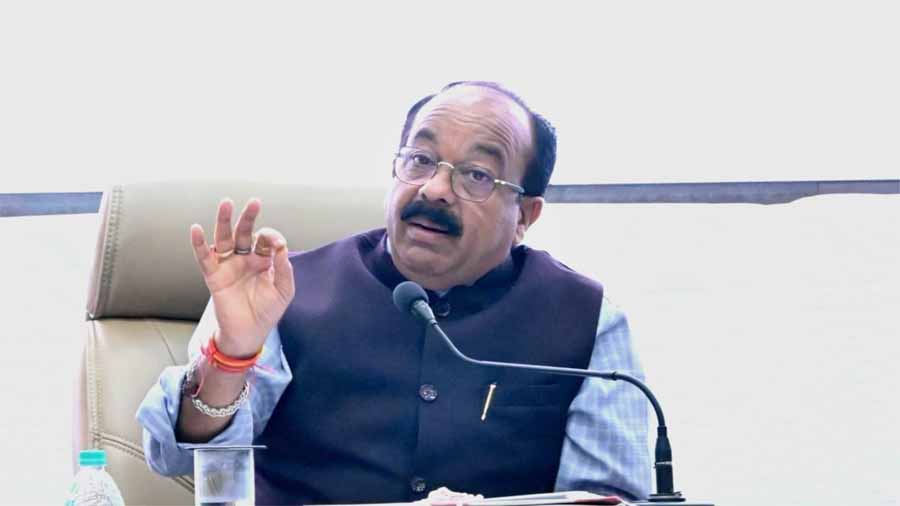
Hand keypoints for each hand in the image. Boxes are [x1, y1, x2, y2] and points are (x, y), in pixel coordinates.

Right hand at [190, 198, 294, 357]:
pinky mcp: (215, 276)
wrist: (249, 333)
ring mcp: (229, 265)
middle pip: (245, 232)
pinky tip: (196, 229)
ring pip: (224, 238)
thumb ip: (285, 269)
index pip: (266, 239)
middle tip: (254, 202)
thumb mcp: (284, 290)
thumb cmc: (268, 312)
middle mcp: (245, 259)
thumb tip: (282, 247)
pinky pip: (205, 257)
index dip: (272, 237)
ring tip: (226, 203)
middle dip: (248, 217)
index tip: (278, 244)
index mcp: (263, 260)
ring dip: (224, 221)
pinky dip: (199, 244)